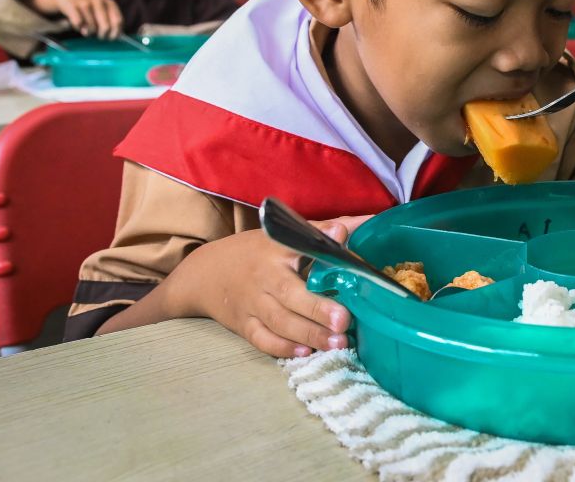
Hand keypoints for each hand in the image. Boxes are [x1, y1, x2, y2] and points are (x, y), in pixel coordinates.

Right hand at [30, 0, 124, 38]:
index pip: (118, 22)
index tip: (110, 38)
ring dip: (88, 32)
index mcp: (109, 3)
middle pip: (106, 27)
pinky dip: (78, 28)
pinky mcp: (71, 5)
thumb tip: (120, 37)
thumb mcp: (102, 11)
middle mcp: (98, 1)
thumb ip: (111, 21)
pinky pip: (78, 24)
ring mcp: (85, 2)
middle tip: (98, 36)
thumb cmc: (88, 8)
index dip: (115, 33)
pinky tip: (77, 25)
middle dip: (102, 36)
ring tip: (86, 29)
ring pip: (91, 28)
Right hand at [172, 215, 372, 357]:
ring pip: (280, 322)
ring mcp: (252, 303)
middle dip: (316, 308)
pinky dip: (283, 348)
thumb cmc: (254, 252)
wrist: (205, 274)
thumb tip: (369, 221)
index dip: (321, 245)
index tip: (342, 240)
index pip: (299, 245)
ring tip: (338, 343)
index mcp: (276, 248)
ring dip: (309, 335)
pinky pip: (263, 340)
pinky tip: (305, 353)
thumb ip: (323, 231)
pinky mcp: (243, 325)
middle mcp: (263, 277)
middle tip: (344, 320)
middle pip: (289, 294)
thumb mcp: (283, 235)